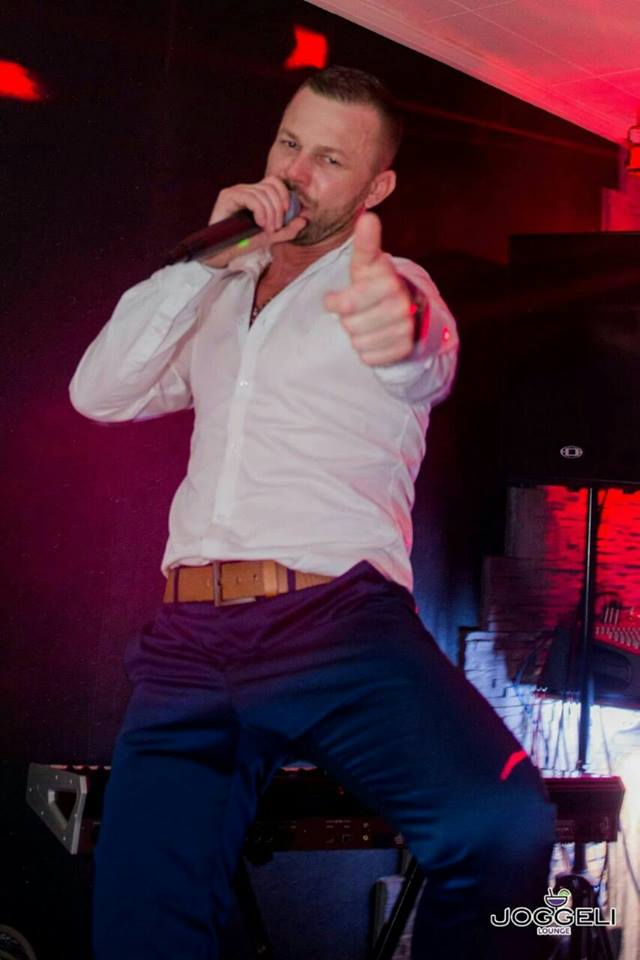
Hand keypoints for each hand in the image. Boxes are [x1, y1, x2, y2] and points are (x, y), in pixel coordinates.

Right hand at [202, 175, 305, 266]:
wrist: (223, 254)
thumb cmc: (244, 243)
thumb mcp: (270, 236)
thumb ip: (287, 229)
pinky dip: (260, 211)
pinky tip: (259, 223)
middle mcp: (246, 189)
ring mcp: (236, 191)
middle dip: (279, 208)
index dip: (285, 194)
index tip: (288, 213)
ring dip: (271, 213)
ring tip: (267, 229)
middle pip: (271, 186)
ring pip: (262, 193)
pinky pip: (251, 197)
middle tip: (276, 227)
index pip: (275, 182)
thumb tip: (304, 219)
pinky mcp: (227, 196)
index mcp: (256, 194)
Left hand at [324, 212, 418, 366]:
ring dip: (358, 335)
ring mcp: (405, 328)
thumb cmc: (376, 284)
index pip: (347, 304)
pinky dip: (368, 350)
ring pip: (358, 343)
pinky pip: (369, 358)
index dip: (335, 303)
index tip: (332, 300)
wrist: (409, 309)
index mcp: (389, 282)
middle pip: (350, 326)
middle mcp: (401, 305)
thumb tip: (368, 217)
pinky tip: (376, 337)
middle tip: (358, 311)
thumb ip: (365, 245)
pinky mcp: (404, 349)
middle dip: (348, 320)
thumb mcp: (368, 264)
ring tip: (368, 322)